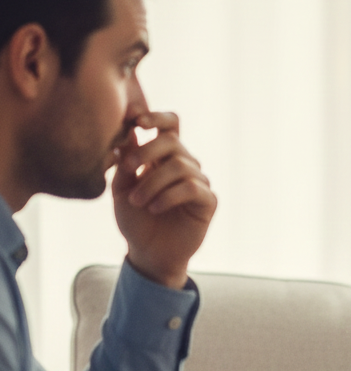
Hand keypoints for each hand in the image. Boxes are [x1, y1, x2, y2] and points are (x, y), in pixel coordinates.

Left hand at [112, 111, 216, 288]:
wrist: (149, 253)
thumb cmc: (135, 221)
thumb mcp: (121, 188)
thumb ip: (126, 161)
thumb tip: (129, 131)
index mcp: (163, 158)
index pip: (169, 126)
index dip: (157, 117)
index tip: (137, 120)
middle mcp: (184, 166)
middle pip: (172, 141)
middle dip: (146, 152)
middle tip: (128, 170)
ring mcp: (199, 182)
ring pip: (179, 166)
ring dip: (152, 183)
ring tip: (137, 201)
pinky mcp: (208, 201)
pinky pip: (191, 187)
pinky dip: (169, 196)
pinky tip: (155, 208)